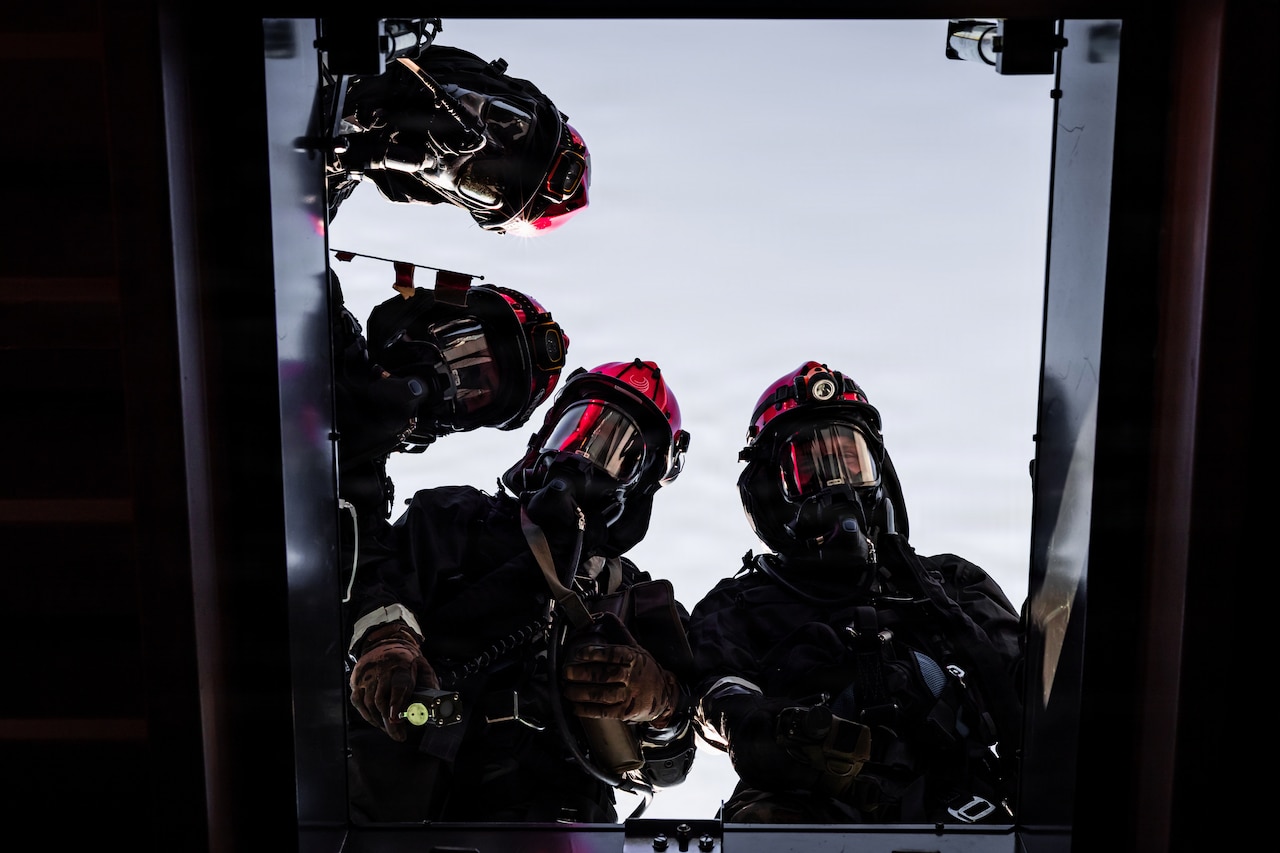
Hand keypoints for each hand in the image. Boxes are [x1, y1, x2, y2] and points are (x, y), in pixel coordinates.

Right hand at [349, 621, 437, 741]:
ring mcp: (366, 675)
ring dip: (379, 721)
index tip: (396, 718)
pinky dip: (367, 715)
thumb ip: (429, 685)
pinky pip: (358, 701)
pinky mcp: (356, 679)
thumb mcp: (422, 667)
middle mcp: (381, 669)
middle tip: (399, 735)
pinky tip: (377, 721)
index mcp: (401, 665)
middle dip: (390, 721)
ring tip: (391, 730)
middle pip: (382, 699)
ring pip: (369, 703)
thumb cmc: (407, 659)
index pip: (398, 685)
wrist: (385, 642)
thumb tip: (433, 706)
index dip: (397, 702)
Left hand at [560, 613, 677, 725]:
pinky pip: (604, 711)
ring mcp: (629, 696)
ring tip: (567, 689)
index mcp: (634, 658)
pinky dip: (587, 710)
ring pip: (602, 694)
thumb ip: (618, 632)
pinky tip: (575, 706)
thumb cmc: (645, 668)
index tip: (579, 653)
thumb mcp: (636, 648)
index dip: (596, 653)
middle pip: (606, 675)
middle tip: (566, 673)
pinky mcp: (625, 712)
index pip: (614, 654)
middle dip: (583, 674)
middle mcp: (632, 677)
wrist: (665, 694)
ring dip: (581, 693)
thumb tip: (602, 615)